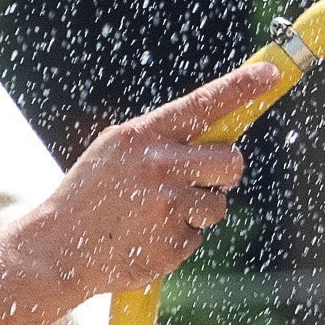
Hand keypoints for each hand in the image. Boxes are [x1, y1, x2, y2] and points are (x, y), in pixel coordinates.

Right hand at [31, 62, 286, 297]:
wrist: (54, 250)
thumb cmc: (90, 196)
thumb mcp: (117, 152)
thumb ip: (163, 139)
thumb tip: (219, 131)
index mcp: (142, 136)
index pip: (201, 104)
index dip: (240, 87)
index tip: (270, 74)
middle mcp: (158, 166)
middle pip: (231, 160)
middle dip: (226, 172)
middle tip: (205, 179)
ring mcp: (166, 205)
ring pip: (218, 203)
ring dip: (198, 211)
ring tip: (154, 215)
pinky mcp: (171, 243)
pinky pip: (197, 236)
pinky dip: (177, 238)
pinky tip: (144, 238)